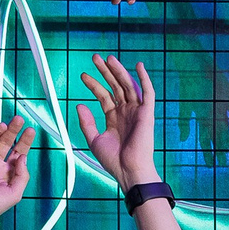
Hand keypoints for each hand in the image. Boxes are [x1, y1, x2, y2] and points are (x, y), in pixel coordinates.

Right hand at [0, 116, 35, 224]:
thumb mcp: (15, 193)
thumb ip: (22, 175)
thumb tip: (23, 157)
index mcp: (5, 172)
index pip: (16, 151)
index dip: (24, 141)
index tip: (30, 130)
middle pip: (3, 142)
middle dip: (12, 131)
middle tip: (18, 120)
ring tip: (3, 125)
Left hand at [78, 53, 159, 190]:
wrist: (129, 171)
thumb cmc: (114, 161)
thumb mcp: (94, 140)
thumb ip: (86, 122)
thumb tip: (79, 104)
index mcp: (114, 118)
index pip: (104, 96)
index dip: (94, 85)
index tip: (83, 76)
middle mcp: (126, 112)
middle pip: (115, 87)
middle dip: (105, 72)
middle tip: (95, 58)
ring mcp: (137, 112)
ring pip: (128, 86)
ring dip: (119, 71)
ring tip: (108, 58)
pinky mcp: (147, 114)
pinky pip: (148, 93)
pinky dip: (144, 79)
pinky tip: (139, 66)